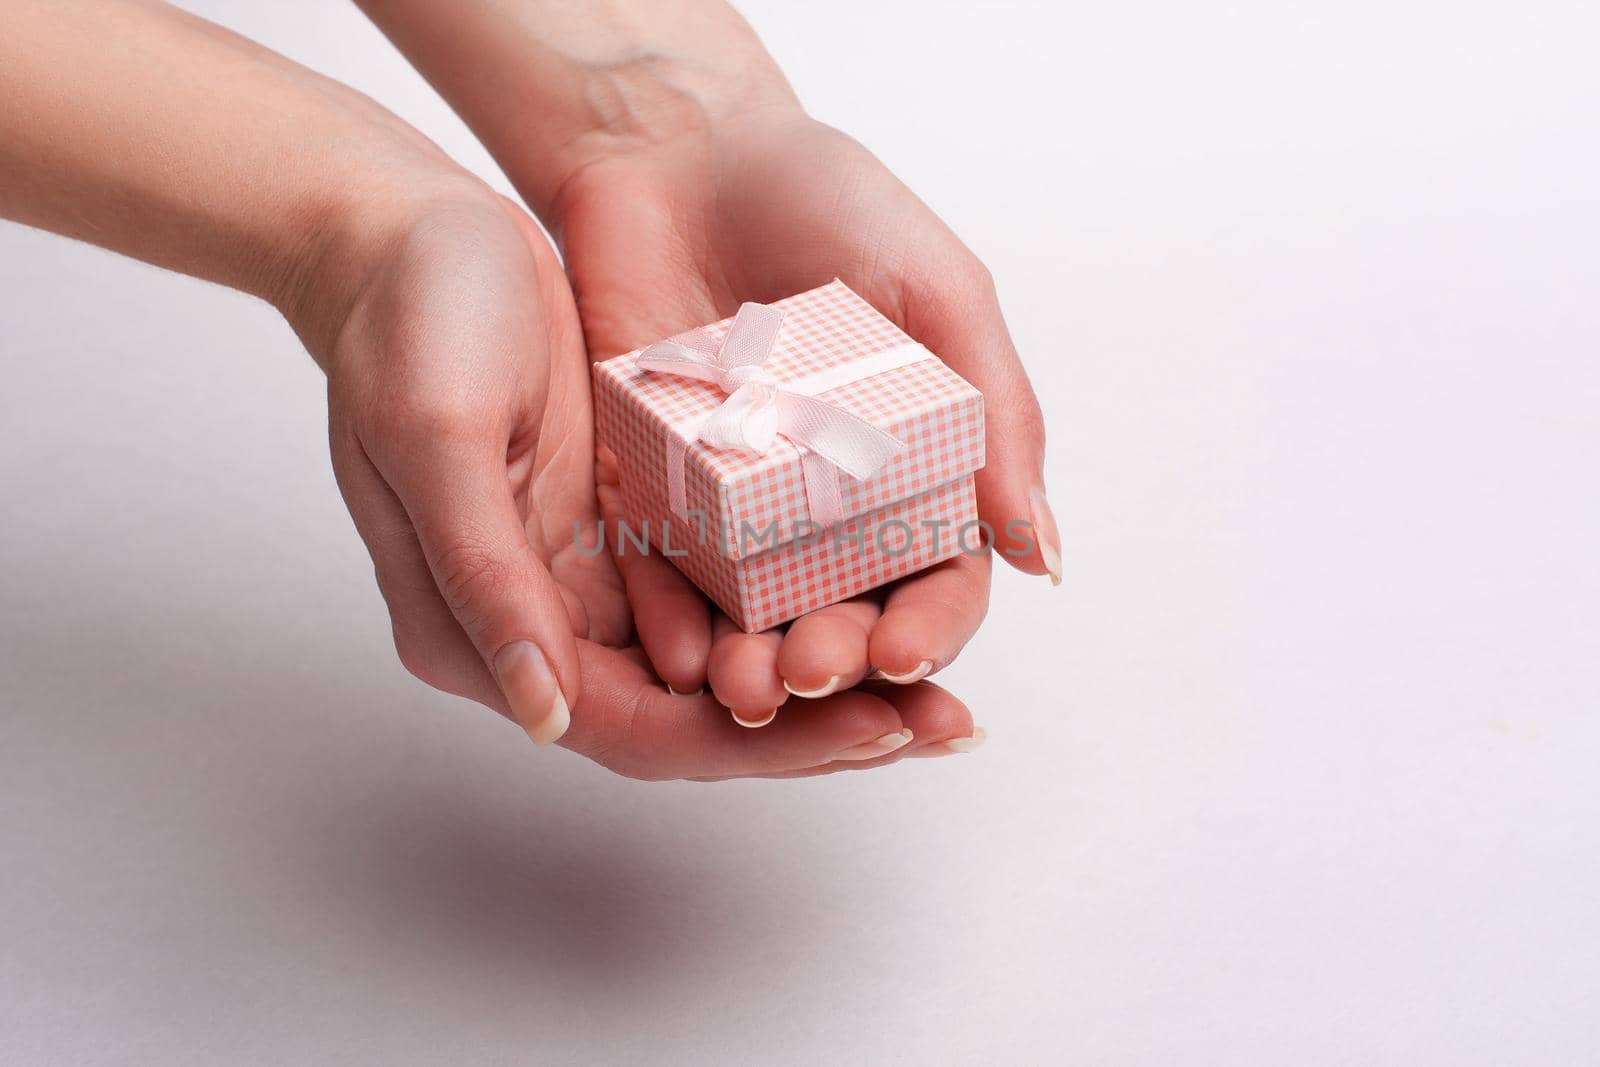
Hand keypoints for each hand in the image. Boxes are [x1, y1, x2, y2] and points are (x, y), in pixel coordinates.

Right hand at [305, 182, 981, 777]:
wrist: (417, 229)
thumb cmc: (406, 326)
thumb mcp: (436, 442)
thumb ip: (483, 583)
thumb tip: (548, 723)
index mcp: (481, 635)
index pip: (638, 733)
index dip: (758, 748)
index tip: (873, 734)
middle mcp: (549, 621)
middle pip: (702, 713)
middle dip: (822, 729)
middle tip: (944, 724)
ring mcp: (599, 570)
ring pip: (730, 655)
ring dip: (826, 670)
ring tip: (935, 675)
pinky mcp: (640, 512)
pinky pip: (732, 579)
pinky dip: (802, 597)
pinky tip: (884, 595)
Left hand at [545, 105, 1058, 737]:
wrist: (682, 148)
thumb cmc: (827, 201)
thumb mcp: (939, 290)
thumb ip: (998, 414)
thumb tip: (1044, 555)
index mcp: (914, 469)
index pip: (939, 579)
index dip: (932, 628)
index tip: (908, 654)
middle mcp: (828, 506)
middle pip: (846, 615)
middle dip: (838, 658)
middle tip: (813, 673)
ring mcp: (737, 507)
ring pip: (755, 616)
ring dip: (755, 665)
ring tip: (743, 691)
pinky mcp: (651, 492)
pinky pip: (660, 571)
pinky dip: (670, 619)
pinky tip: (676, 654)